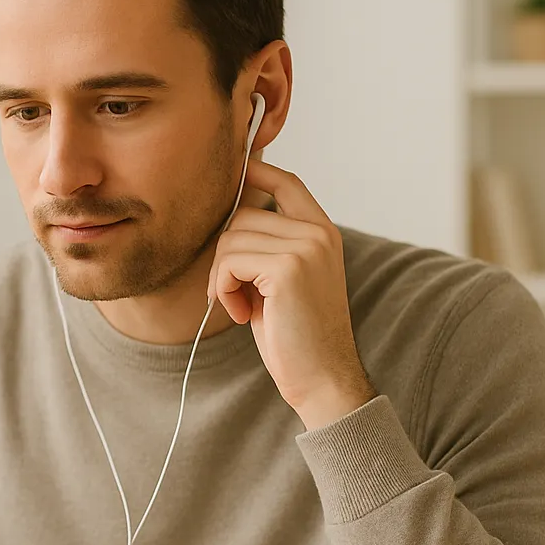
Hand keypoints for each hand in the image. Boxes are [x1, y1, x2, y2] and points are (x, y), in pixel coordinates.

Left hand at [208, 161, 375, 429]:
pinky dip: (223, 289)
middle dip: (225, 255)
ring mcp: (305, 247)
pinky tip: (241, 313)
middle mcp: (318, 233)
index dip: (257, 170)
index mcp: (322, 232)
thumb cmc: (297, 336)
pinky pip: (228, 261)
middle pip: (243, 214)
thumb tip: (230, 217)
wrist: (322, 379)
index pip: (287, 182)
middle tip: (232, 294)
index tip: (236, 165)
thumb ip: (268, 246)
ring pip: (230, 238)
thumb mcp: (283, 281)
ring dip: (222, 277)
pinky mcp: (287, 268)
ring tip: (241, 306)